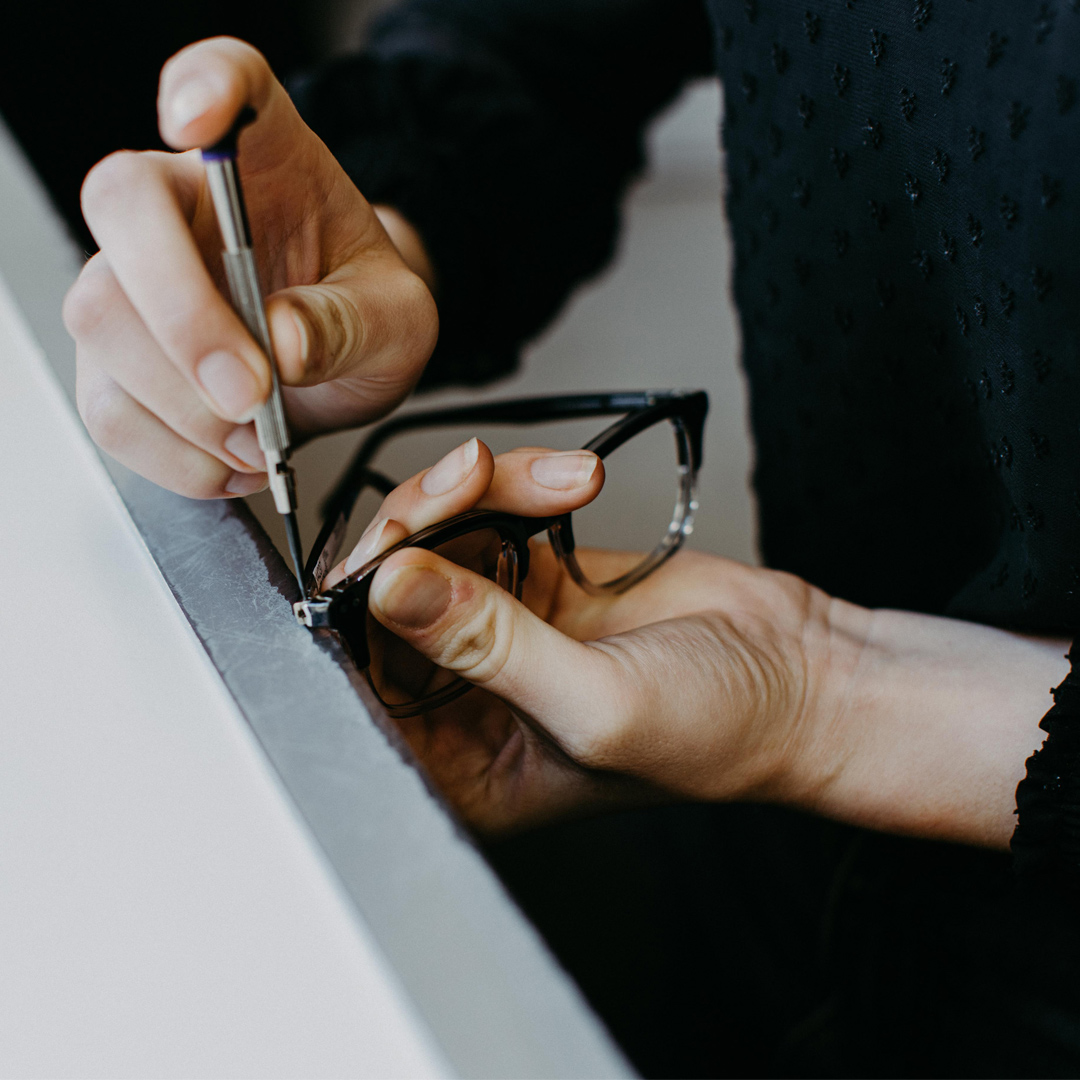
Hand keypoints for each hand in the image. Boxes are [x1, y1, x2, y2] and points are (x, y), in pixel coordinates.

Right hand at [63, 37, 437, 498]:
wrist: (343, 364)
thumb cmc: (364, 315)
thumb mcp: (397, 320)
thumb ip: (353, 322)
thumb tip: (285, 341)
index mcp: (266, 158)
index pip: (225, 79)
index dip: (200, 84)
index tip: (196, 116)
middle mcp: (183, 202)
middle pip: (123, 213)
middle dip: (184, 318)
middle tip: (255, 393)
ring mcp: (135, 278)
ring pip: (99, 319)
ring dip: (183, 404)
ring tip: (258, 436)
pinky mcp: (117, 358)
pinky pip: (108, 406)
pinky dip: (172, 452)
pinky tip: (228, 458)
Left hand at [335, 439, 1070, 845]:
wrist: (800, 675)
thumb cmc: (716, 732)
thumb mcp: (595, 705)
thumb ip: (488, 646)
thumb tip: (392, 588)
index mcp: (462, 761)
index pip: (364, 686)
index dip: (355, 617)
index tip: (384, 560)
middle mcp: (467, 695)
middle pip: (390, 598)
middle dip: (420, 528)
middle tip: (467, 490)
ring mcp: (500, 627)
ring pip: (438, 538)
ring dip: (481, 491)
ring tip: (555, 480)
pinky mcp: (538, 573)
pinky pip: (493, 511)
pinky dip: (523, 483)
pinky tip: (574, 480)